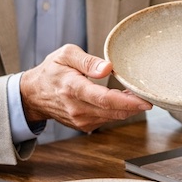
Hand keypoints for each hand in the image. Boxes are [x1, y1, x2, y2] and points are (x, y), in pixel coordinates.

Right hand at [20, 44, 151, 132]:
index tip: (145, 101)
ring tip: (136, 95)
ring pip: (112, 118)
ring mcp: (80, 120)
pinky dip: (118, 112)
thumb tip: (108, 68)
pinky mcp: (84, 126)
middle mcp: (77, 108)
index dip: (128, 102)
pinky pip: (107, 120)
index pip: (105, 99)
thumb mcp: (66, 55)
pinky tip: (122, 101)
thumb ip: (87, 61)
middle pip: (113, 112)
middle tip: (148, 96)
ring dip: (128, 109)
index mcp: (73, 88)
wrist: (33, 94)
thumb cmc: (51, 71)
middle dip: (135, 106)